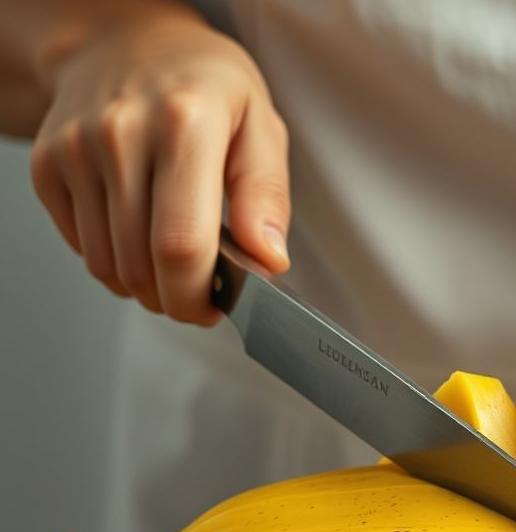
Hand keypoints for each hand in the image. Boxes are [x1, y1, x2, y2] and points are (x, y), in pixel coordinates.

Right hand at [29, 7, 289, 323]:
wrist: (127, 41)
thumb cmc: (205, 86)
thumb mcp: (261, 126)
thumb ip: (268, 197)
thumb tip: (268, 259)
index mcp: (186, 123)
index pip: (181, 245)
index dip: (197, 296)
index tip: (215, 308)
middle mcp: (121, 133)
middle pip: (142, 266)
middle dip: (176, 300)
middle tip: (200, 293)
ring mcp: (76, 149)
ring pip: (109, 267)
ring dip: (145, 286)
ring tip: (174, 264)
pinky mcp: (48, 165)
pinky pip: (83, 250)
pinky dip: (115, 263)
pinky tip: (141, 238)